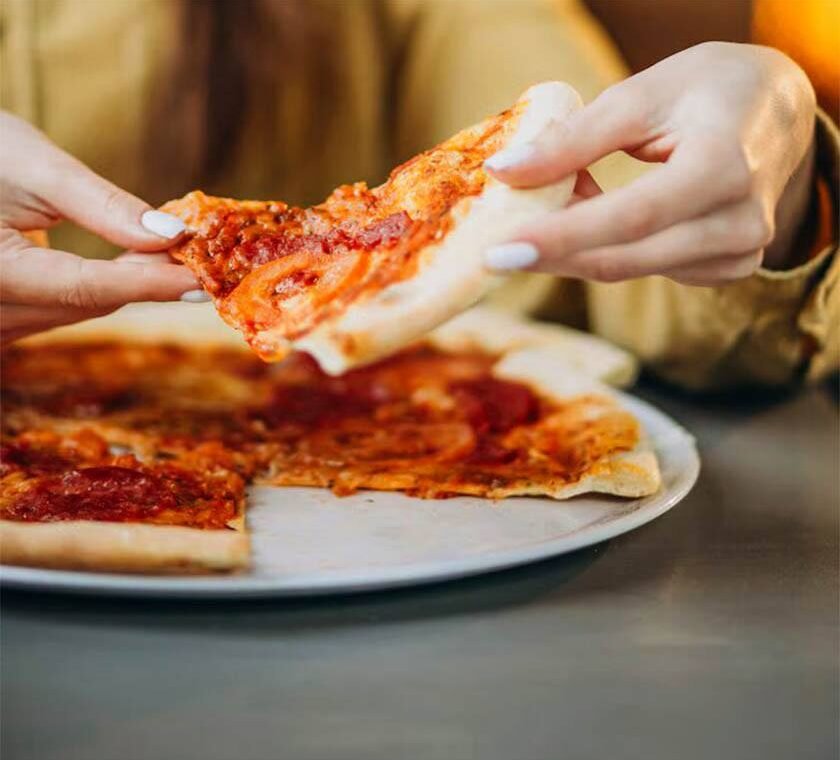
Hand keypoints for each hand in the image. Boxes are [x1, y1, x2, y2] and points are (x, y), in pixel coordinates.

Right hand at [0, 112, 200, 343]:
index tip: (202, 279)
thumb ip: (101, 205)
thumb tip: (171, 237)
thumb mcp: (32, 165)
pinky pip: (62, 306)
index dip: (149, 284)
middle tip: (202, 259)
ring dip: (127, 284)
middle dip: (146, 280)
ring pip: (78, 309)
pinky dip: (100, 285)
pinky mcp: (3, 316)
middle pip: (86, 303)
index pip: (84, 289)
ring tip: (177, 257)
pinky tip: (137, 264)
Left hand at [483, 43, 816, 284]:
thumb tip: (503, 172)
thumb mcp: (641, 95)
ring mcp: (738, 252)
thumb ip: (572, 138)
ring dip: (577, 247)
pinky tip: (594, 218)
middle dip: (553, 254)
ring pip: (631, 269)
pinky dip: (608, 249)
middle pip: (625, 258)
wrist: (778, 112)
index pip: (630, 217)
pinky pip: (649, 269)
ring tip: (556, 204)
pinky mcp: (728, 268)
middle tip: (494, 248)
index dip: (561, 237)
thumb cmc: (709, 91)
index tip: (501, 250)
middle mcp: (739, 222)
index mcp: (723, 167)